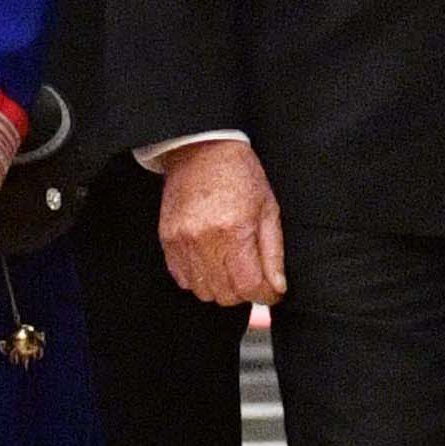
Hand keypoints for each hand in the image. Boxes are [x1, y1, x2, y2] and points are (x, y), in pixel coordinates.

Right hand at [156, 137, 288, 309]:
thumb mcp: (268, 209)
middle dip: (244, 291)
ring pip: (203, 292)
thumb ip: (273, 254)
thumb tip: (277, 288)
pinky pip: (183, 279)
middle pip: (226, 296)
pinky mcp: (168, 241)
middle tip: (251, 273)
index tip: (271, 290)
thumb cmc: (240, 175)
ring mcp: (182, 242)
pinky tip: (210, 260)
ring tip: (230, 265)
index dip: (265, 295)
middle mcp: (204, 240)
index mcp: (234, 231)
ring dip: (221, 287)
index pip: (249, 287)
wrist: (202, 150)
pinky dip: (200, 278)